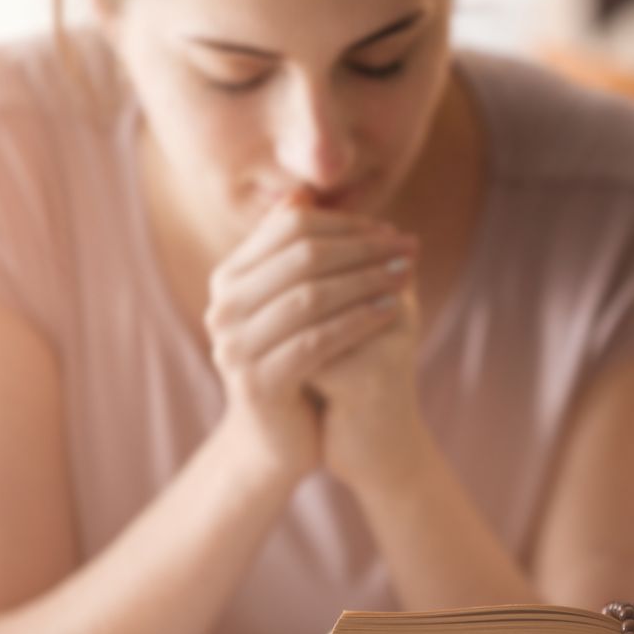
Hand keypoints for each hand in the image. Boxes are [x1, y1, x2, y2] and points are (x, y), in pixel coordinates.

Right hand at [205, 193, 416, 482]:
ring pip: (310, 297)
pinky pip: (316, 341)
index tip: (391, 229)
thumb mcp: (296, 304)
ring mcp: (234, 345)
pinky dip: (358, 322)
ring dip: (367, 281)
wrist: (277, 440)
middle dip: (363, 249)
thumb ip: (299, 255)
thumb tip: (307, 193)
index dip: (346, 224)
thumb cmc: (295, 363)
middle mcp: (223, 307)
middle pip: (302, 258)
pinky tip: (394, 312)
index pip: (290, 228)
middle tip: (410, 247)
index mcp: (230, 278)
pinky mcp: (257, 382)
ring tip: (409, 275)